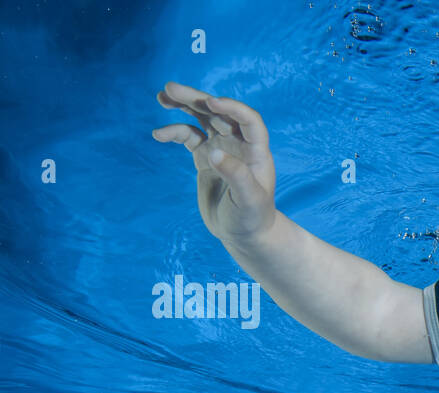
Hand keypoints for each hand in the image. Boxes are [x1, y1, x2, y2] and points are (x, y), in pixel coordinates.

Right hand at [151, 81, 276, 244]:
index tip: (211, 102)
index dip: (232, 107)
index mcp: (257, 151)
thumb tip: (214, 153)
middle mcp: (239, 145)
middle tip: (171, 88)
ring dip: (184, 105)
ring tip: (162, 96)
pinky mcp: (205, 158)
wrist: (242, 234)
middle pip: (219, 113)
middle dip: (197, 99)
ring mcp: (221, 149)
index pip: (248, 120)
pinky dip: (174, 133)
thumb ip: (236, 176)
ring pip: (202, 119)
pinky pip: (188, 137)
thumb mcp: (248, 201)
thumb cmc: (252, 218)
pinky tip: (158, 135)